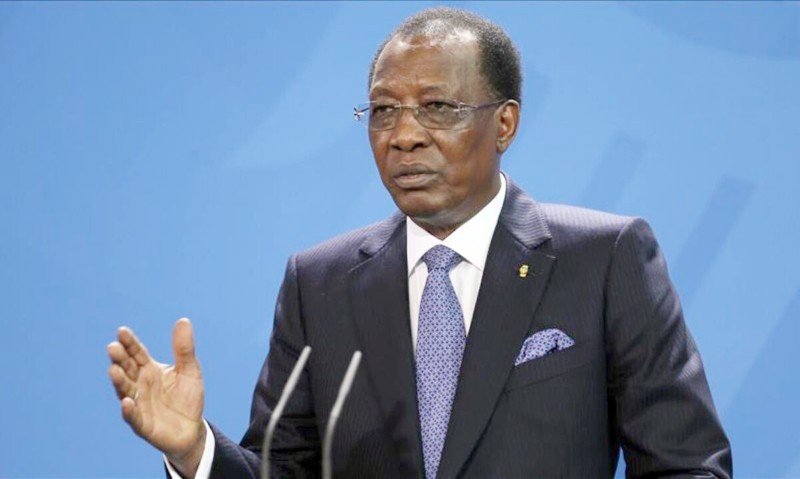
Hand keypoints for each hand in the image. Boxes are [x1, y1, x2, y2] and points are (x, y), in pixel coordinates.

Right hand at [107, 318, 205, 475]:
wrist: (192, 429)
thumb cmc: (187, 397)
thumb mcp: (190, 370)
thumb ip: (184, 348)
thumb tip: (183, 320)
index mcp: (149, 369)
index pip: (136, 353)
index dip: (129, 343)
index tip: (121, 331)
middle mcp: (140, 385)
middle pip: (127, 369)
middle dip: (119, 359)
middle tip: (113, 347)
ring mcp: (139, 404)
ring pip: (125, 391)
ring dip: (119, 382)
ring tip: (113, 370)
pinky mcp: (143, 424)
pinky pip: (134, 417)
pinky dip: (129, 411)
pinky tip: (126, 402)